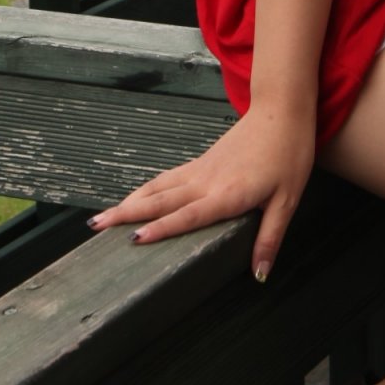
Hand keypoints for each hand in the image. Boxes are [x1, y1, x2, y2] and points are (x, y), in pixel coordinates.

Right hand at [88, 103, 315, 279]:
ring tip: (102, 218)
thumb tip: (259, 273)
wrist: (282, 112)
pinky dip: (146, 190)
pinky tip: (135, 198)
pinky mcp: (200, 162)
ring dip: (129, 202)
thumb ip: (270, 237)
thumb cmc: (288, 155)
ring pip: (157, 187)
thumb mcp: (287, 200)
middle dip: (126, 214)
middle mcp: (207, 181)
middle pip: (160, 200)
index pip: (188, 215)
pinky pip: (166, 178)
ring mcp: (200, 170)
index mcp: (228, 193)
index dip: (161, 228)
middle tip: (96, 228)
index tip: (134, 239)